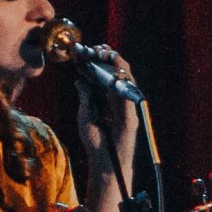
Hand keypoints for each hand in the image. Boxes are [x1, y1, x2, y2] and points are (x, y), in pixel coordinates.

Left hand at [77, 51, 141, 182]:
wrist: (104, 162)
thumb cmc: (94, 140)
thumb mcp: (84, 114)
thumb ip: (85, 96)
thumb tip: (80, 79)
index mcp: (107, 97)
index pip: (106, 73)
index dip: (100, 60)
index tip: (90, 50)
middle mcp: (118, 98)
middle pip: (117, 72)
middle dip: (110, 58)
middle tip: (100, 49)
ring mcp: (126, 105)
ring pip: (127, 80)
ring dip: (119, 66)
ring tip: (109, 55)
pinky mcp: (131, 114)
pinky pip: (129, 95)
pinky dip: (124, 83)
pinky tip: (116, 73)